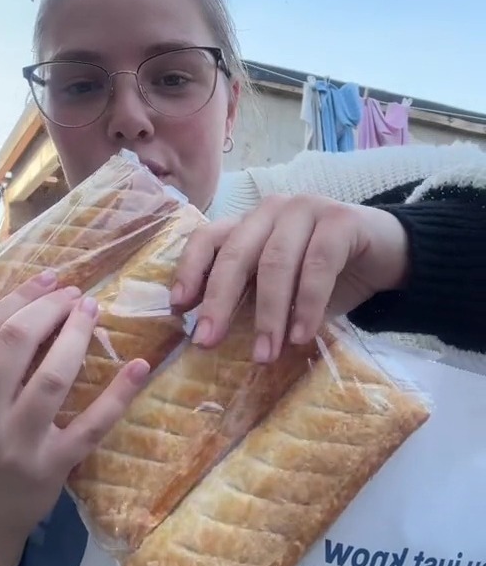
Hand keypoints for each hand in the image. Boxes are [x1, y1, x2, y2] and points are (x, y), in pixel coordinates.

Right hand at [0, 271, 148, 565]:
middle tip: (75, 295)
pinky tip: (139, 365)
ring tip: (93, 311)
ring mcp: (17, 445)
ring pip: (54, 376)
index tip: (49, 281)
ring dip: (78, 335)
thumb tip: (26, 304)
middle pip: (16, 343)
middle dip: (50, 308)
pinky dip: (119, 393)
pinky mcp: (52, 467)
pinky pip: (92, 424)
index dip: (21, 297)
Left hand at [171, 194, 408, 361]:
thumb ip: (248, 298)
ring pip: (276, 262)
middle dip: (219, 301)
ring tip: (264, 355)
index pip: (208, 239)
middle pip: (236, 253)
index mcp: (249, 225)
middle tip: (208, 343)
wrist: (386, 257)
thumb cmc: (325, 277)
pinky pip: (318, 265)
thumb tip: (206, 332)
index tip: (179, 308)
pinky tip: (301, 336)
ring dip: (268, 313)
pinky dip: (308, 304)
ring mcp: (306, 209)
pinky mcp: (342, 220)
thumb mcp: (279, 290)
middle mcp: (272, 211)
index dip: (190, 271)